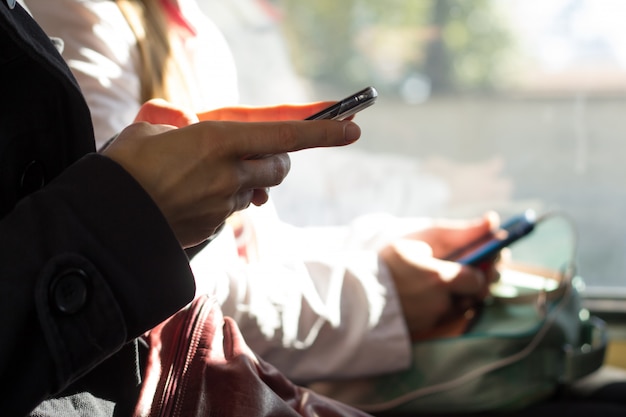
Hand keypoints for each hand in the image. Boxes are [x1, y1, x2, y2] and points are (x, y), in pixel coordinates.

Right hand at [102, 103, 360, 247]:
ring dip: (247, 181)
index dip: (323, 132)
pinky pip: (232, 211)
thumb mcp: (152, 132)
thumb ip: (184, 132)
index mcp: (218, 142)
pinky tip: (193, 198)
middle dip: (278, 161)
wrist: (104, 222)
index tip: (352, 128)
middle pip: (279, 168)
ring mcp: (223, 206)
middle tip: (262, 155)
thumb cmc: (125, 167)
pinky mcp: (215, 228)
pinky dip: (225, 201)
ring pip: (256, 191)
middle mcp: (229, 175)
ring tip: (210, 176)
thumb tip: (195, 137)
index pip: (285, 136)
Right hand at [379, 212, 499, 339]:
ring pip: (464, 308)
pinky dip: (446, 307)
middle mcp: (440, 303)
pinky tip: (430, 297)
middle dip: (474, 283)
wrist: (359, 295)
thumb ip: (460, 233)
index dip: (485, 267)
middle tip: (462, 270)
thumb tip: (492, 220)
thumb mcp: (422, 239)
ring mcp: (434, 320)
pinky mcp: (428, 331)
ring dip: (461, 295)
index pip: (480, 278)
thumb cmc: (390, 262)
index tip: (485, 259)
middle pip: (476, 296)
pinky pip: (449, 319)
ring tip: (439, 282)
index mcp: (440, 278)